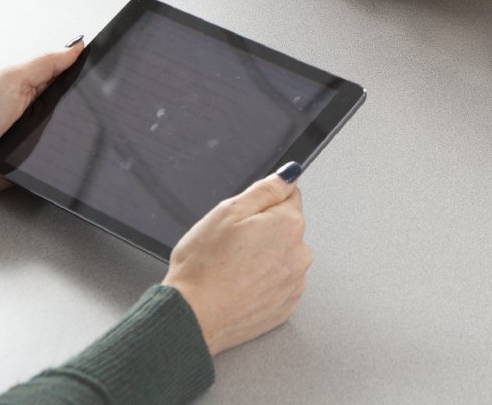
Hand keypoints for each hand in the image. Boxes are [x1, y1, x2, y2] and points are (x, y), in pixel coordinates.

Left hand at [0, 41, 84, 194]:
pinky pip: (64, 154)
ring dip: (74, 128)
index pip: (69, 75)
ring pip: (73, 129)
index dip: (85, 70)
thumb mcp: (13, 79)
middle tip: (83, 101)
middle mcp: (39, 109)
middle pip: (75, 102)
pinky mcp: (40, 160)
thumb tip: (77, 46)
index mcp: (34, 86)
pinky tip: (65, 148)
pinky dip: (67, 151)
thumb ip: (46, 62)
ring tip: (68, 125)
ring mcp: (40, 135)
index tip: (101, 66)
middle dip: (82, 101)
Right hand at [163, 170, 310, 355]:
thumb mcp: (229, 210)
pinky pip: (277, 283)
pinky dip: (262, 282)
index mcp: (289, 225)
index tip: (244, 218)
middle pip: (285, 227)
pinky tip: (238, 285)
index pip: (288, 195)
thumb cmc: (204, 266)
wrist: (192, 318)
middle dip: (263, 229)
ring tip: (232, 267)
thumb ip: (266, 188)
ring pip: (281, 256)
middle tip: (231, 243)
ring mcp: (293, 284)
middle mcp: (299, 254)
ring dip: (263, 257)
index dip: (262, 203)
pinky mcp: (285, 307)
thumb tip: (290, 174)